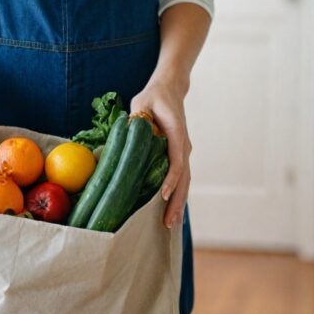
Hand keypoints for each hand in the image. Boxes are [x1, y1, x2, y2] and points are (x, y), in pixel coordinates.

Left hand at [130, 77, 191, 229]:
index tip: (162, 195)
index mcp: (176, 134)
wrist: (170, 90)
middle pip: (184, 178)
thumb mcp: (142, 103)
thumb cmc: (154, 97)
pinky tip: (170, 209)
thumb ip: (138, 118)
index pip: (176, 161)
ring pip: (184, 181)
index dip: (171, 180)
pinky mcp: (178, 155)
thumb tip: (130, 134)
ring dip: (178, 202)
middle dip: (177, 201)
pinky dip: (177, 194)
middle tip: (168, 222)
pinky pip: (180, 178)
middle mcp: (183, 146)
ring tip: (171, 223)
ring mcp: (182, 152)